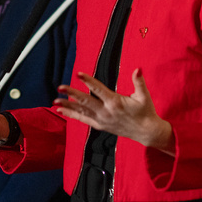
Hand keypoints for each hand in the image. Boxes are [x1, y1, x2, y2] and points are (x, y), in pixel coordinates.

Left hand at [55, 69, 173, 154]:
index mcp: (115, 103)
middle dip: (72, 94)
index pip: (98, 90)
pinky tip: (61, 111)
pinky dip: (72, 115)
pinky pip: (84, 119)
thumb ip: (139, 82)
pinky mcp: (100, 125)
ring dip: (68, 106)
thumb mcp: (144, 96)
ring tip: (55, 101)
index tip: (78, 74)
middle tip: (60, 87)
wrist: (146, 132)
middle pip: (86, 101)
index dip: (88, 81)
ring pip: (82, 111)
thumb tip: (138, 69)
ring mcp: (102, 120)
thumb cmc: (146, 112)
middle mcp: (106, 112)